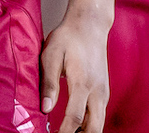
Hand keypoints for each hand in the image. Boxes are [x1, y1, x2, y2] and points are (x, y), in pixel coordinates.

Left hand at [41, 11, 110, 132]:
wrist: (90, 25)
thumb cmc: (68, 38)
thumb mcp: (51, 55)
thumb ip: (49, 83)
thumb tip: (44, 108)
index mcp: (83, 83)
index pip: (75, 117)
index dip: (64, 132)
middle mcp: (98, 91)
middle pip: (94, 128)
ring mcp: (103, 92)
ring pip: (99, 123)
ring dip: (85, 132)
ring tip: (65, 132)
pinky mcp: (104, 91)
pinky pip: (99, 115)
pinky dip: (90, 125)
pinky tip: (76, 126)